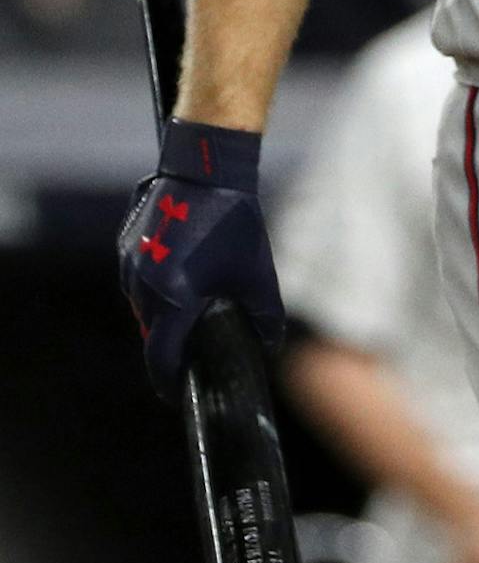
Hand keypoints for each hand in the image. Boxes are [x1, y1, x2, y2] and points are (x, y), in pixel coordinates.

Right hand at [117, 120, 283, 402]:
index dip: (169, 380)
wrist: (205, 170)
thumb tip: (269, 344)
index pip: (161, 356)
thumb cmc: (234, 220)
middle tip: (196, 350)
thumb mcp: (257, 272)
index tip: (180, 393)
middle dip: (172, 345)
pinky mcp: (125, 247)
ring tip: (192, 309)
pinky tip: (182, 275)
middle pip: (152, 332)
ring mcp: (129, 265)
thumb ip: (263, 315)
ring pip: (143, 307)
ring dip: (165, 314)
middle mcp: (143, 286)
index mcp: (174, 297)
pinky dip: (157, 287)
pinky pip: (139, 281)